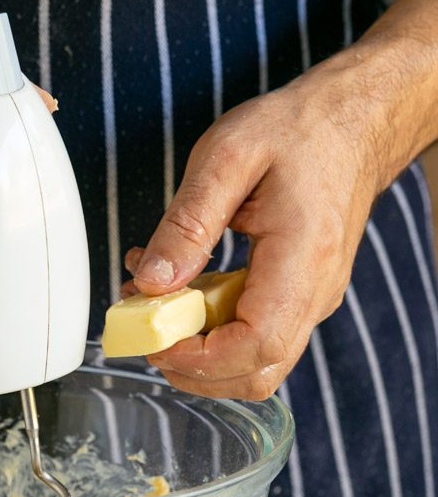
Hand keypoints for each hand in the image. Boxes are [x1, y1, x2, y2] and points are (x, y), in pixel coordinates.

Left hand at [124, 61, 388, 400]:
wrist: (351, 122)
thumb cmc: (297, 131)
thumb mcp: (227, 158)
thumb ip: (187, 224)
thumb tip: (151, 283)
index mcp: (303, 262)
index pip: (256, 347)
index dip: (199, 359)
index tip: (153, 338)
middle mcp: (314, 295)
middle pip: (255, 373)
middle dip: (191, 367)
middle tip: (146, 329)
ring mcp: (309, 302)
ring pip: (253, 363)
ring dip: (196, 349)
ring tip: (155, 303)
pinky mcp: (297, 299)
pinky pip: (253, 335)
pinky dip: (210, 328)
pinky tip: (181, 290)